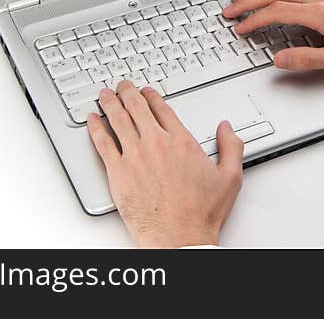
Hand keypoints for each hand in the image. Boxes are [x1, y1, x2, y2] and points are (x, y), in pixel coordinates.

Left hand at [87, 80, 242, 247]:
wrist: (179, 238)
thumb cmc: (201, 213)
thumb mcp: (230, 177)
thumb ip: (231, 147)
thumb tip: (226, 128)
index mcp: (181, 142)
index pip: (162, 109)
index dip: (152, 96)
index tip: (147, 91)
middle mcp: (156, 144)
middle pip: (137, 108)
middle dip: (128, 93)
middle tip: (122, 86)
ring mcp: (134, 157)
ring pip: (118, 120)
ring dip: (110, 103)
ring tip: (105, 94)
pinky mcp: (118, 173)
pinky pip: (102, 143)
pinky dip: (95, 128)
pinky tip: (92, 120)